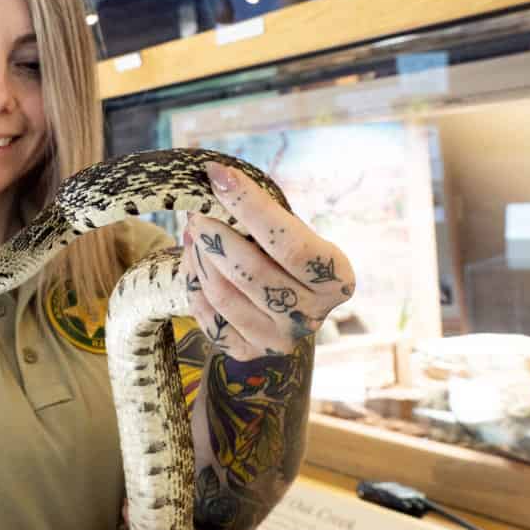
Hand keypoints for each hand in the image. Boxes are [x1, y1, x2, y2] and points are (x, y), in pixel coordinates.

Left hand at [179, 162, 354, 361]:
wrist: (277, 297)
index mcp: (336, 279)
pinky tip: (195, 262)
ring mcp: (279, 340)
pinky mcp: (247, 352)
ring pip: (224, 293)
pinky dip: (193, 283)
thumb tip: (217, 179)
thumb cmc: (282, 252)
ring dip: (200, 257)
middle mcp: (312, 316)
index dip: (251, 208)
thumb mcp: (288, 230)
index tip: (219, 176)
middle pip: (252, 272)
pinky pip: (208, 315)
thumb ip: (262, 212)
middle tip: (198, 212)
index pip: (292, 244)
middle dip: (216, 235)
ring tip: (194, 233)